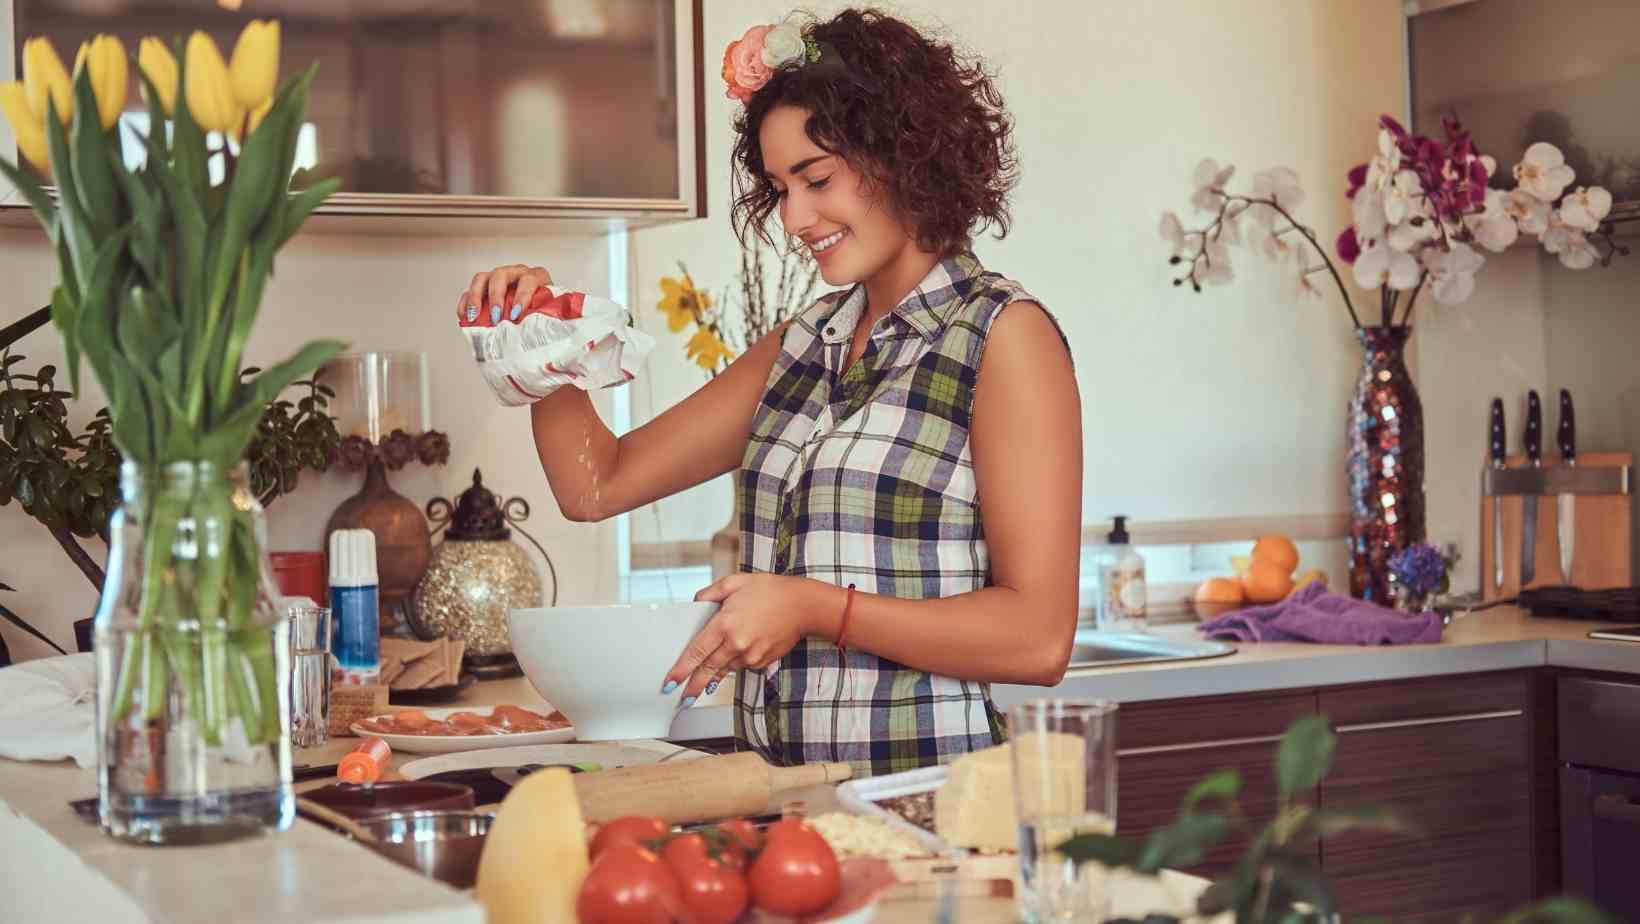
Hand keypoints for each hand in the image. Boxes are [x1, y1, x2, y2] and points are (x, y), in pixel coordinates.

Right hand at [455, 264, 552, 325]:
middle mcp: (517, 273)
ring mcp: (498, 278)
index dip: (521, 296)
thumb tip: (558, 347)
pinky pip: (471, 290)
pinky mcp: (484, 287)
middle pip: (501, 275)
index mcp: (537, 277)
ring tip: (473, 317)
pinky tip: (464, 317)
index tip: (516, 314)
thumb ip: (553, 324)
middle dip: (496, 296)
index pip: (529, 280)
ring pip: (482, 279)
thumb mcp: (553, 317)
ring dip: (475, 297)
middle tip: (495, 317)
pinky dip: (466, 303)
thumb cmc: (547, 316)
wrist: (540, 316)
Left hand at [662, 574, 840, 702]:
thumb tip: (696, 603)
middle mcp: (736, 643)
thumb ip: (710, 593)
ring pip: (725, 669)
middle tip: (682, 698)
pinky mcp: (762, 661)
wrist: (802, 605)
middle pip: (708, 670)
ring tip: (703, 684)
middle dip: (693, 686)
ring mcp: (751, 655)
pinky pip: (742, 665)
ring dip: (713, 676)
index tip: (670, 682)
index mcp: (725, 624)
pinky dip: (734, 663)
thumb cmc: (771, 591)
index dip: (681, 669)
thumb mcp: (735, 582)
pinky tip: (734, 658)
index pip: (696, 652)